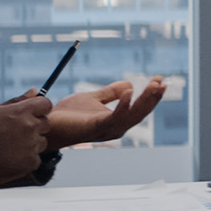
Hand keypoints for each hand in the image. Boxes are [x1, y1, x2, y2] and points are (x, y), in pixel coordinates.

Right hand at [0, 92, 52, 186]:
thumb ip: (18, 101)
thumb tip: (35, 91)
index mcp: (21, 112)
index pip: (45, 104)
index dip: (40, 109)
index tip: (33, 113)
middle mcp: (29, 127)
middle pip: (46, 123)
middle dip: (36, 126)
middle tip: (17, 132)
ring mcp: (32, 145)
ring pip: (41, 141)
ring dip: (32, 143)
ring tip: (11, 147)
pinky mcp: (31, 162)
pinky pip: (36, 157)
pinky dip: (26, 158)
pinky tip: (11, 158)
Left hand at [45, 77, 166, 149]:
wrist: (49, 125)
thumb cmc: (68, 115)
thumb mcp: (92, 98)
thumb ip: (110, 93)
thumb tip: (130, 84)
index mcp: (116, 121)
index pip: (138, 107)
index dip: (150, 95)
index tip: (160, 80)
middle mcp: (115, 128)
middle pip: (140, 113)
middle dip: (152, 97)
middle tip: (162, 82)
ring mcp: (106, 130)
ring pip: (132, 116)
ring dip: (144, 100)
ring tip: (153, 85)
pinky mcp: (95, 128)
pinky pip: (114, 117)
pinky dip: (123, 106)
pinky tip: (129, 93)